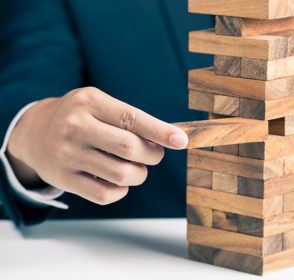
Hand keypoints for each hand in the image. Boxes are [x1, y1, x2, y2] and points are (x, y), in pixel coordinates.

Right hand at [6, 87, 187, 204]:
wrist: (33, 133)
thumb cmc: (78, 117)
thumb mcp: (99, 105)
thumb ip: (130, 120)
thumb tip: (167, 140)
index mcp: (89, 102)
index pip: (132, 119)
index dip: (160, 132)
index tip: (181, 140)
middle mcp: (75, 127)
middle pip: (130, 148)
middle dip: (152, 155)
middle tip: (153, 154)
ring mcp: (67, 155)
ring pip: (122, 175)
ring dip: (139, 174)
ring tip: (134, 167)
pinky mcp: (64, 180)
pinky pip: (107, 195)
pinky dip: (121, 190)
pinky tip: (117, 180)